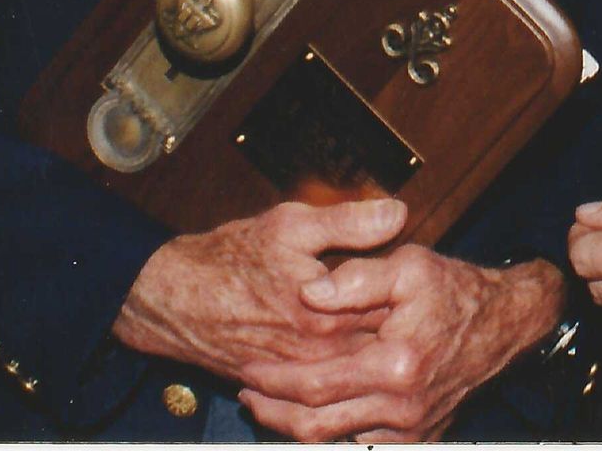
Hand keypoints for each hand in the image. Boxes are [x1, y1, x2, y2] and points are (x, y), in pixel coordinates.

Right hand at [111, 197, 404, 381]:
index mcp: (329, 318)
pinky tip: (355, 356)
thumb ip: (349, 223)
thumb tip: (398, 212)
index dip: (414, 300)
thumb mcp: (290, 226)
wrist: (173, 301)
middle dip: (400, 332)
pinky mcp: (282, 386)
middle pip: (380, 352)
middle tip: (417, 312)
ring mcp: (300, 377)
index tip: (427, 284)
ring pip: (356, 375)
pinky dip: (345, 375)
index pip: (394, 316)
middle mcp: (318, 357)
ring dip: (376, 358)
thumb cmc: (229, 260)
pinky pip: (326, 388)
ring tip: (390, 335)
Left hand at [237, 249, 561, 442]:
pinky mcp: (421, 439)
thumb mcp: (409, 266)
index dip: (276, 382)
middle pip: (318, 426)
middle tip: (248, 394)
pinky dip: (334, 433)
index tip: (249, 370)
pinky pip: (364, 446)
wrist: (505, 324)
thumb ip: (356, 278)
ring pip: (337, 441)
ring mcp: (414, 429)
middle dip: (275, 413)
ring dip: (298, 426)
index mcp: (397, 366)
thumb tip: (307, 293)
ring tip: (272, 402)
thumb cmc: (455, 290)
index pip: (317, 386)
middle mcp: (404, 407)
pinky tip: (315, 411)